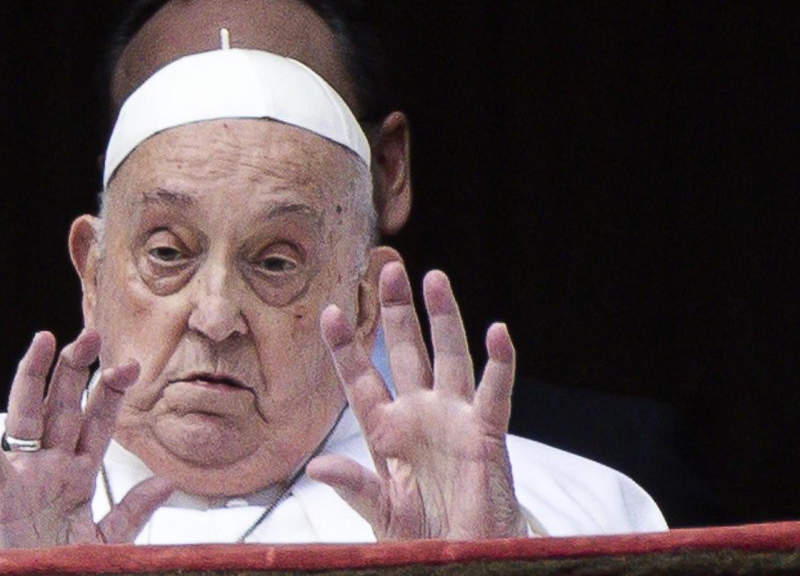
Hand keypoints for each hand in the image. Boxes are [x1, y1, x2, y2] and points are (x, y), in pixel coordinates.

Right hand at [0, 330, 173, 547]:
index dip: (111, 393)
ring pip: (27, 416)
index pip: (97, 423)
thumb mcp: (106, 541)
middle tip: (92, 333)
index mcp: (78, 474)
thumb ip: (133, 510)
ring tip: (44, 340)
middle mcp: (49, 466)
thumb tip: (167, 482)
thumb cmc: (62, 567)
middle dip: (76, 370)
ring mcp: (22, 477)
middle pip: (62, 406)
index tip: (130, 364)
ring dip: (33, 378)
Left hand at [307, 262, 523, 539]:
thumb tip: (315, 467)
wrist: (464, 557)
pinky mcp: (486, 434)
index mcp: (385, 430)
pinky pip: (494, 393)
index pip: (360, 379)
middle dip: (396, 311)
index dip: (345, 346)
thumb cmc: (421, 535)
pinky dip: (499, 363)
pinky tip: (497, 331)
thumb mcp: (379, 511)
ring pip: (448, 357)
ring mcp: (453, 419)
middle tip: (388, 268)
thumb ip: (352, 485)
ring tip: (435, 278)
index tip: (329, 312)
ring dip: (443, 318)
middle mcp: (418, 414)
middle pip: (405, 351)